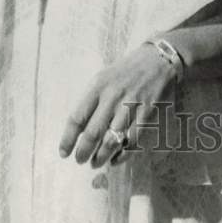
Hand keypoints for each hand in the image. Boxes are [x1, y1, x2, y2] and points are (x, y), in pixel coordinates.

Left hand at [58, 43, 176, 185]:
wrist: (158, 60)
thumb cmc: (125, 71)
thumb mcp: (103, 78)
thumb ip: (91, 101)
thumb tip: (78, 131)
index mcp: (98, 86)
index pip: (77, 117)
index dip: (68, 139)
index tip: (63, 152)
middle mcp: (113, 96)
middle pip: (93, 133)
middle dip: (83, 152)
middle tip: (80, 160)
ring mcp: (132, 105)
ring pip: (112, 140)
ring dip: (101, 157)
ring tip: (95, 162)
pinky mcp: (148, 113)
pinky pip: (133, 141)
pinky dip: (122, 155)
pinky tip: (115, 159)